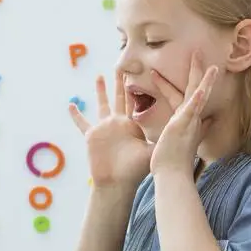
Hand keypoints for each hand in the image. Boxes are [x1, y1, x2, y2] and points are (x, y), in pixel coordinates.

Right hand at [70, 71, 153, 189]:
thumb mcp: (151, 150)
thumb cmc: (135, 170)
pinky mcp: (91, 136)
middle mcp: (117, 123)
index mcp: (131, 124)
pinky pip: (82, 123)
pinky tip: (70, 105)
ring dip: (100, 91)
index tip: (138, 74)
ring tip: (99, 76)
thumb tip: (179, 131)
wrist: (117, 182)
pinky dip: (76, 115)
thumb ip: (162, 137)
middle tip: (120, 67)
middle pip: (118, 98)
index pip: (133, 102)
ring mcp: (103, 128)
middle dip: (119, 83)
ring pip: (101, 104)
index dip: (135, 89)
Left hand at [149, 51, 218, 176]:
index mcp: (186, 121)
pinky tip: (203, 88)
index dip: (176, 85)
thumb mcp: (178, 142)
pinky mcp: (183, 126)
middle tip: (198, 54)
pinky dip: (198, 99)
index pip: (184, 98)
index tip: (167, 74)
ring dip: (204, 80)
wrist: (171, 174)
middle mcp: (191, 119)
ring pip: (198, 97)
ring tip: (211, 65)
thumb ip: (186, 133)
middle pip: (196, 91)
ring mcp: (188, 122)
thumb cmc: (171, 161)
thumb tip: (196, 129)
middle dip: (198, 73)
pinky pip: (192, 110)